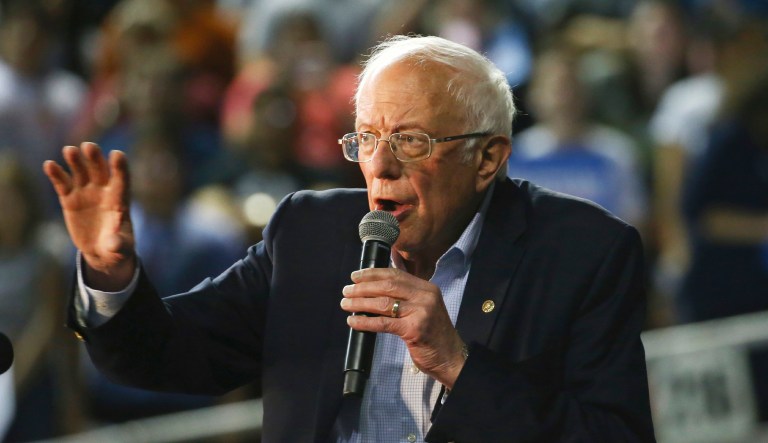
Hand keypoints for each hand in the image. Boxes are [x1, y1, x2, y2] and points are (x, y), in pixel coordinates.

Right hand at [43, 142, 135, 289]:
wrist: (101, 250)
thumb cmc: (117, 247)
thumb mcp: (121, 249)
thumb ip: (119, 245)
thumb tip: (114, 244)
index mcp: (120, 200)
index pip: (122, 180)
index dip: (120, 168)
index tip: (117, 154)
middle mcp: (103, 192)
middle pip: (100, 171)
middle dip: (95, 158)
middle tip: (88, 146)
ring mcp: (86, 193)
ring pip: (80, 173)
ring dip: (75, 161)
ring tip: (70, 150)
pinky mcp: (70, 200)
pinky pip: (63, 184)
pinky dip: (56, 174)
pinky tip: (49, 165)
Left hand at [340, 267, 465, 388]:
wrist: (450, 357)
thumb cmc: (433, 335)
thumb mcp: (424, 309)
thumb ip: (406, 297)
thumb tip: (374, 290)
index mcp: (427, 288)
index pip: (395, 274)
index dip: (373, 273)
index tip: (356, 275)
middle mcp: (425, 297)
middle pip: (387, 286)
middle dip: (363, 287)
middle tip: (346, 290)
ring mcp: (421, 312)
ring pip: (383, 303)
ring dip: (360, 303)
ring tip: (346, 304)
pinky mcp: (414, 330)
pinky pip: (383, 323)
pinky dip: (365, 321)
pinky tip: (353, 321)